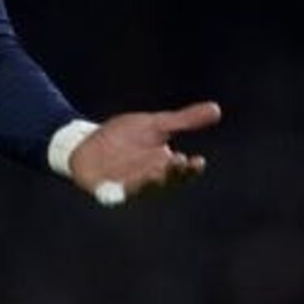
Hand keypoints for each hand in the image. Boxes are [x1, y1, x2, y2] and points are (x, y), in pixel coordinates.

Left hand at [69, 101, 221, 202]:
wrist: (87, 142)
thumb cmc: (124, 137)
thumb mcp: (154, 125)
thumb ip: (184, 120)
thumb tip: (216, 109)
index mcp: (164, 165)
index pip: (182, 171)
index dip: (191, 169)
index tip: (198, 161)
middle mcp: (149, 179)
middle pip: (165, 180)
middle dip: (172, 173)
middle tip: (177, 161)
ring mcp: (127, 185)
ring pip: (142, 188)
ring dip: (150, 181)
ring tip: (156, 172)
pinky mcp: (105, 189)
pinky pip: (113, 194)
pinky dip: (118, 192)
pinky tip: (122, 185)